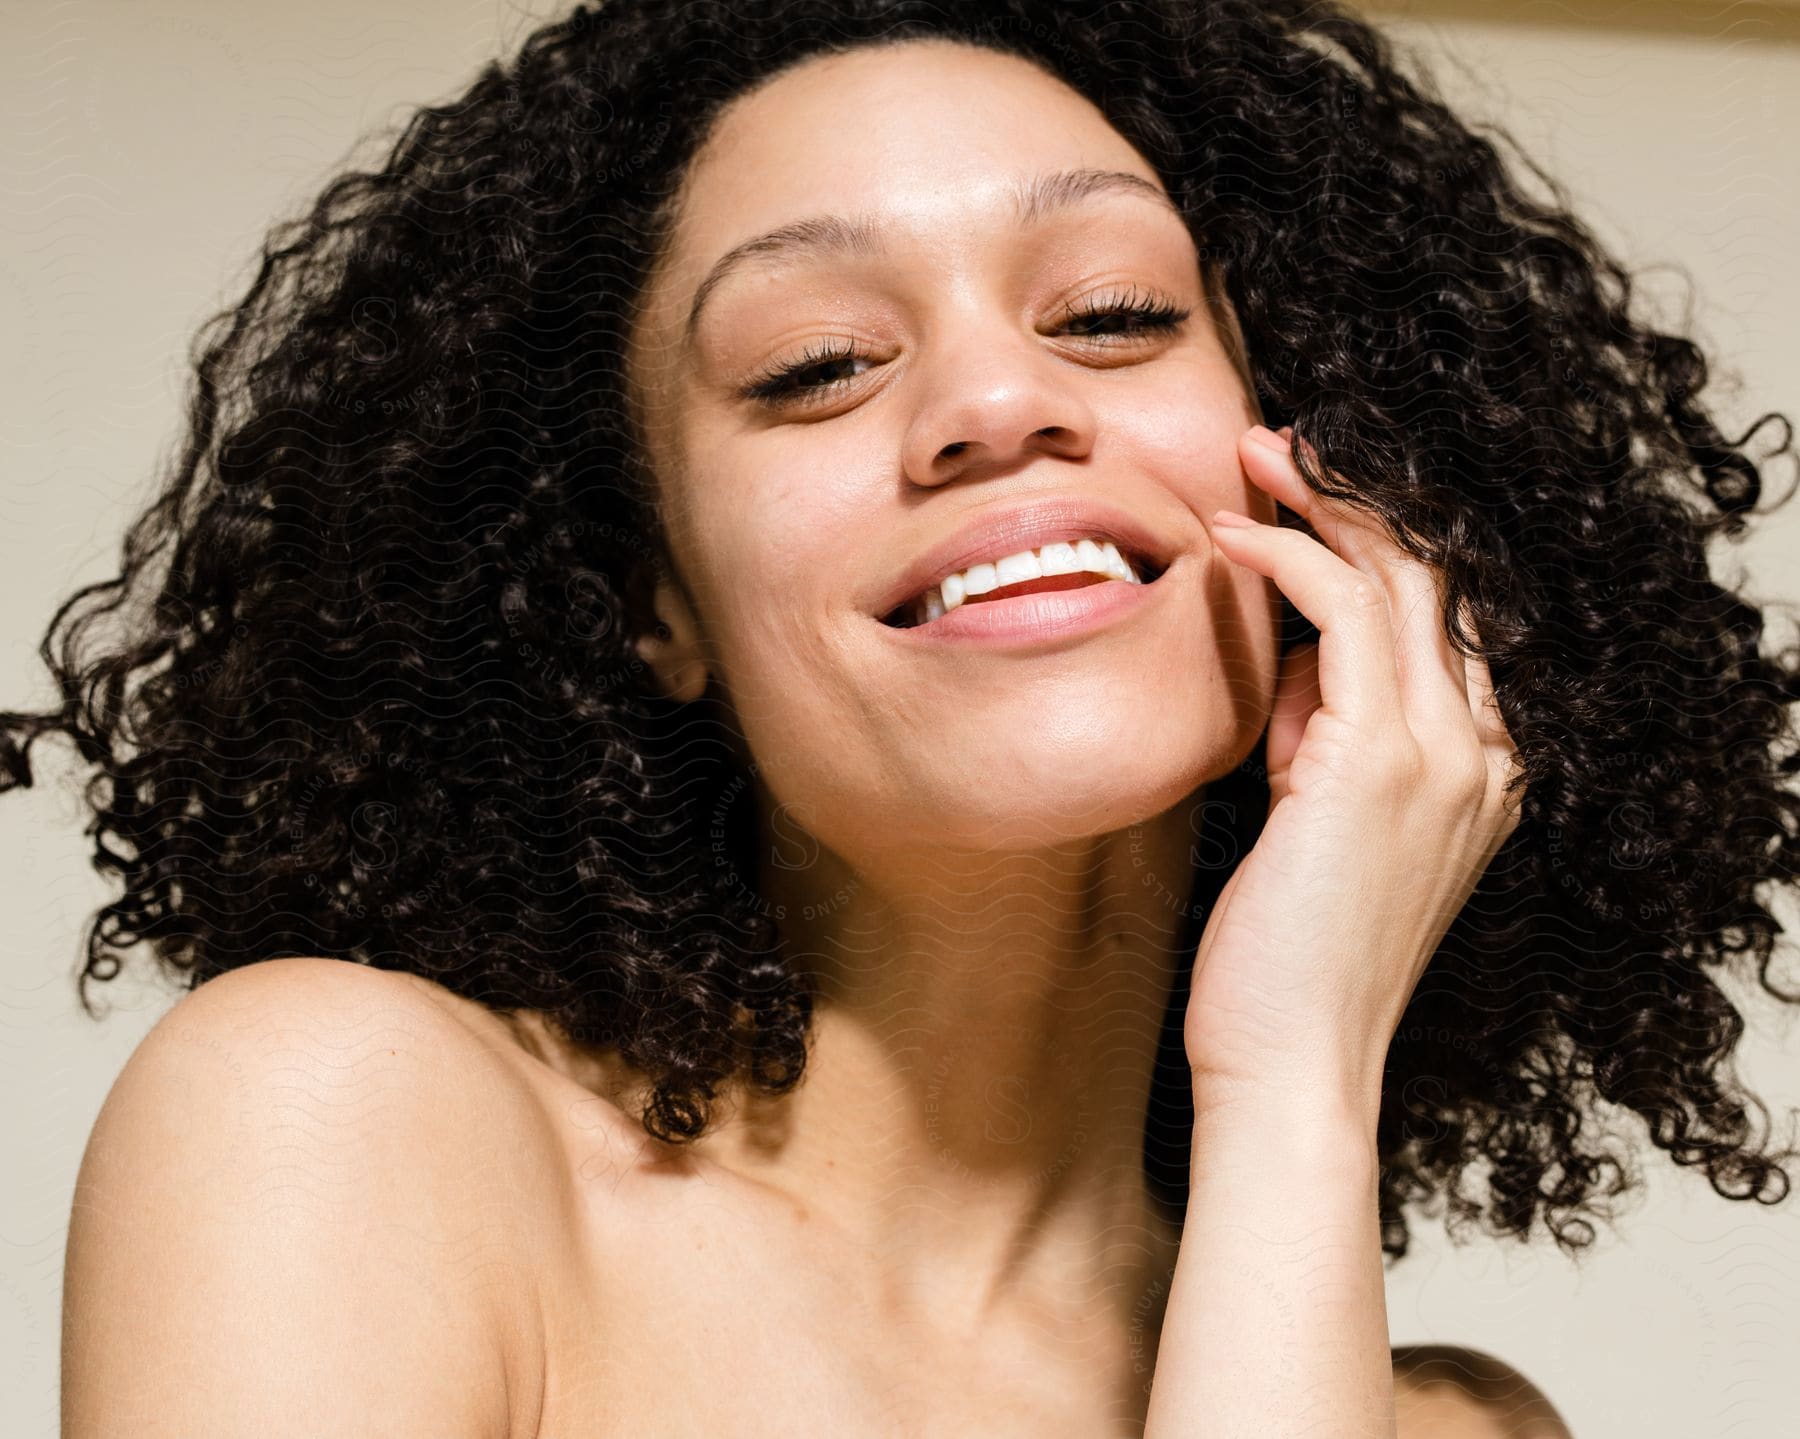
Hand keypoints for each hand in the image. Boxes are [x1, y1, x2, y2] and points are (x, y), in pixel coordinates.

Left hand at [1183, 424, 1524, 1112]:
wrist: (1291, 1060)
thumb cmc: (1286, 954)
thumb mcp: (1316, 825)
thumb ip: (1323, 742)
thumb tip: (1294, 669)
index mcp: (1485, 769)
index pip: (1451, 617)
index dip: (1385, 540)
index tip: (1311, 490)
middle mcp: (1486, 754)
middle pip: (1439, 578)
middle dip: (1359, 497)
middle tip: (1279, 445)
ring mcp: (1444, 758)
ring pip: (1400, 580)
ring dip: (1324, 502)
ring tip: (1253, 455)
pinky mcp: (1376, 764)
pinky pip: (1344, 618)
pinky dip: (1290, 559)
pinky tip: (1234, 535)